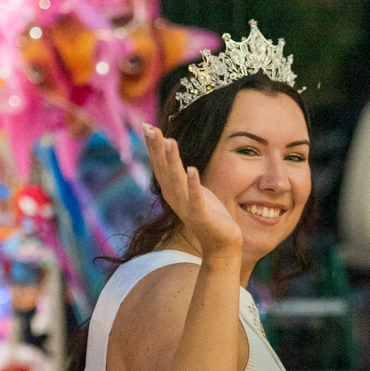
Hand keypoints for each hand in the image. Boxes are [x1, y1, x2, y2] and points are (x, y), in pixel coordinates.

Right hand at [144, 124, 242, 258]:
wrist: (222, 244)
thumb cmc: (209, 214)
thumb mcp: (192, 190)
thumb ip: (182, 176)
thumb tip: (176, 157)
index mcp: (172, 191)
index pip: (160, 165)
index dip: (153, 147)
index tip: (147, 126)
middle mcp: (176, 198)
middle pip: (163, 169)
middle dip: (157, 148)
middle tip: (150, 127)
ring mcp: (188, 207)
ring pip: (177, 180)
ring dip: (172, 160)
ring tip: (169, 141)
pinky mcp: (202, 215)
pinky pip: (196, 197)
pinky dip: (193, 184)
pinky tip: (191, 169)